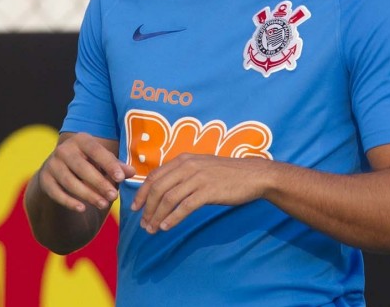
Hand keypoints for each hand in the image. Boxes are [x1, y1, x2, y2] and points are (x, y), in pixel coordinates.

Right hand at [38, 132, 135, 212]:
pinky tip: (82, 208)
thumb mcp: (102, 161)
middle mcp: (64, 149)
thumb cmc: (88, 162)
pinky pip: (56, 192)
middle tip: (113, 196)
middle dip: (99, 183)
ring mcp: (52, 164)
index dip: (109, 164)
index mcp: (81, 140)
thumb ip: (116, 166)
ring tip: (103, 204)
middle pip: (82, 168)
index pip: (96, 151)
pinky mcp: (44, 179)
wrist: (58, 168)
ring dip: (87, 195)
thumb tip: (132, 172)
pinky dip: (69, 201)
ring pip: (69, 182)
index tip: (121, 178)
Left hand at [131, 154, 272, 232]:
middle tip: (143, 224)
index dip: (142, 193)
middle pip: (158, 189)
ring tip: (152, 230)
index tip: (135, 208)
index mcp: (184, 159)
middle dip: (147, 208)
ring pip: (168, 199)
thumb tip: (164, 189)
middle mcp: (188, 166)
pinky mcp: (208, 191)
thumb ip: (183, 173)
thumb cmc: (227, 173)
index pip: (154, 176)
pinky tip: (167, 227)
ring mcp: (198, 178)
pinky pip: (184, 207)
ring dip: (157, 217)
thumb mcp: (202, 166)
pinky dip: (173, 219)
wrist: (254, 175)